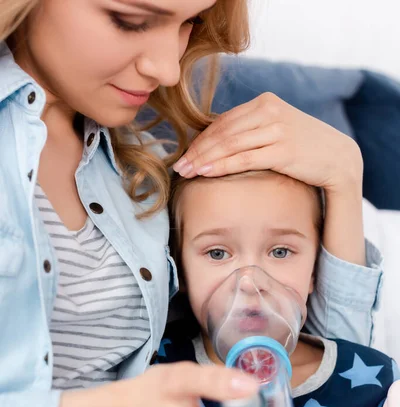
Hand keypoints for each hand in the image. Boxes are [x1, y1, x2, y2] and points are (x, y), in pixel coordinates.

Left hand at [173, 92, 362, 194]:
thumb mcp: (278, 130)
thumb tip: (221, 144)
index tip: (185, 154)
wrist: (339, 159)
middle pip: (222, 132)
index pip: (224, 121)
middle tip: (178, 166)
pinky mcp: (282, 149)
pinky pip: (243, 158)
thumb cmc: (305, 149)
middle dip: (197, 150)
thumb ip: (253, 130)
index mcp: (266, 102)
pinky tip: (205, 172)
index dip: (201, 139)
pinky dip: (221, 165)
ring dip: (203, 159)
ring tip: (185, 172)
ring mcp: (277, 129)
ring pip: (229, 144)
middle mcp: (270, 111)